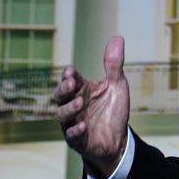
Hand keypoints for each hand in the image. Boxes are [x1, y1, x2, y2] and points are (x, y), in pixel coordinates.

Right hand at [55, 34, 132, 178]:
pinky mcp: (77, 140)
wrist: (118, 140)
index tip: (71, 72)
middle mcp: (73, 105)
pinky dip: (75, 131)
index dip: (68, 76)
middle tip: (70, 84)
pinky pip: (71, 136)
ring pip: (62, 115)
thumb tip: (117, 37)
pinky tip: (83, 126)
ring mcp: (73, 123)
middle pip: (60, 96)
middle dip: (63, 89)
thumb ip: (114, 64)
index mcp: (81, 90)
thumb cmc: (113, 109)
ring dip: (69, 109)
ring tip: (80, 104)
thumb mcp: (117, 85)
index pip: (70, 79)